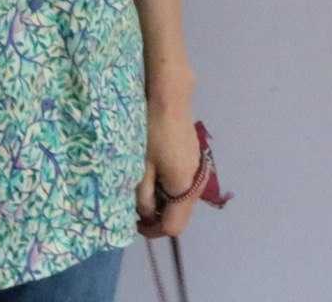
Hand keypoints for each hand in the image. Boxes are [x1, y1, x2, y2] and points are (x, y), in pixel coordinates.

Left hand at [135, 105, 203, 238]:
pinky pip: (183, 186)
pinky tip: (154, 174)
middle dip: (157, 218)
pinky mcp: (195, 161)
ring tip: (142, 190)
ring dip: (163, 203)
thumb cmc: (152, 133)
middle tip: (134, 208)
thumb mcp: (141, 167)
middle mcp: (197, 185)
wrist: (170, 100)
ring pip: (181, 201)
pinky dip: (169, 189)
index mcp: (184, 190)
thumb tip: (145, 214)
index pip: (172, 227)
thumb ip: (142, 197)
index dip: (152, 230)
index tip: (133, 223)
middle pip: (179, 216)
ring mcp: (199, 173)